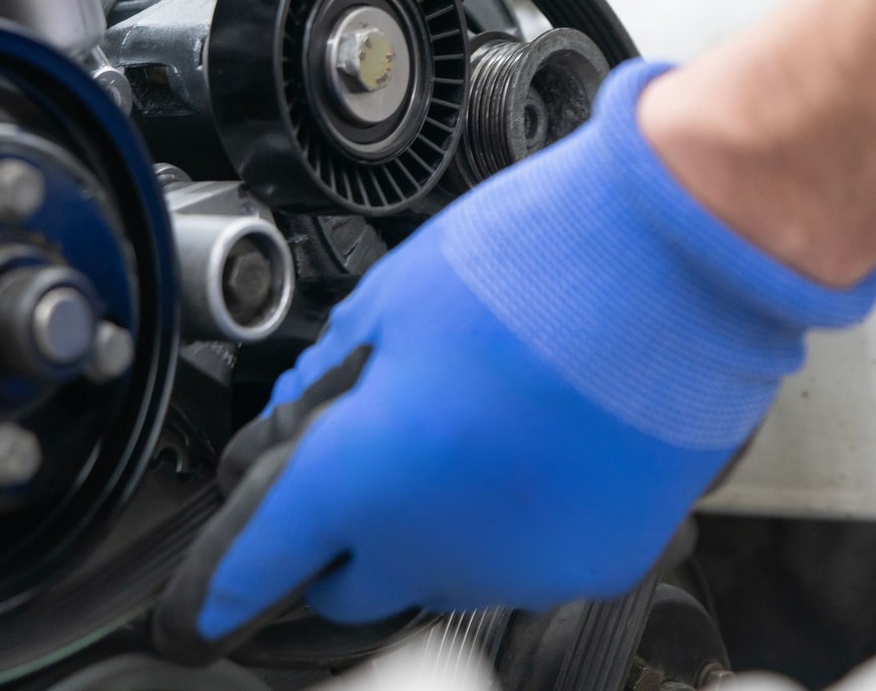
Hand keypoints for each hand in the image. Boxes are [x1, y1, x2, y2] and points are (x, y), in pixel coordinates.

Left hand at [153, 62, 875, 662]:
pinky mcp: (595, 561)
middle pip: (347, 585)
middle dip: (338, 535)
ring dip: (431, 521)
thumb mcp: (390, 301)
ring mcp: (522, 564)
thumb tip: (298, 431)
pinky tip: (534, 440)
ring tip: (477, 419)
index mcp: (364, 477)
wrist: (679, 264)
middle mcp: (436, 545)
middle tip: (367, 452)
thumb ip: (327, 387)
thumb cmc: (539, 261)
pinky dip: (510, 518)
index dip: (214, 591)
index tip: (196, 613)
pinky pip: (519, 560)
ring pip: (438, 572)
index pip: (255, 567)